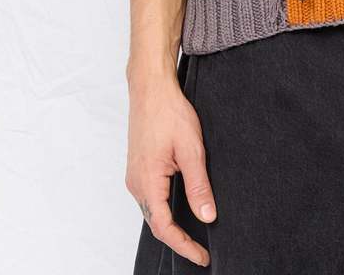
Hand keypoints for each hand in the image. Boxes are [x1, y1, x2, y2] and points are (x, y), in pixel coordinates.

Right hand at [126, 70, 216, 267]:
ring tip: (196, 235)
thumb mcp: (191, 150)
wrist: (151, 88)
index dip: (184, 245)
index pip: (165, 227)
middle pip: (157, 224)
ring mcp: (135, 176)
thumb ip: (199, 186)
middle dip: (179, 240)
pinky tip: (182, 210)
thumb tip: (208, 216)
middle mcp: (136, 183)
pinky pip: (151, 198)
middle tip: (202, 250)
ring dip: (172, 226)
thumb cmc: (169, 112)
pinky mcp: (139, 169)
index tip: (202, 256)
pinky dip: (167, 210)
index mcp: (147, 182)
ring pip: (154, 211)